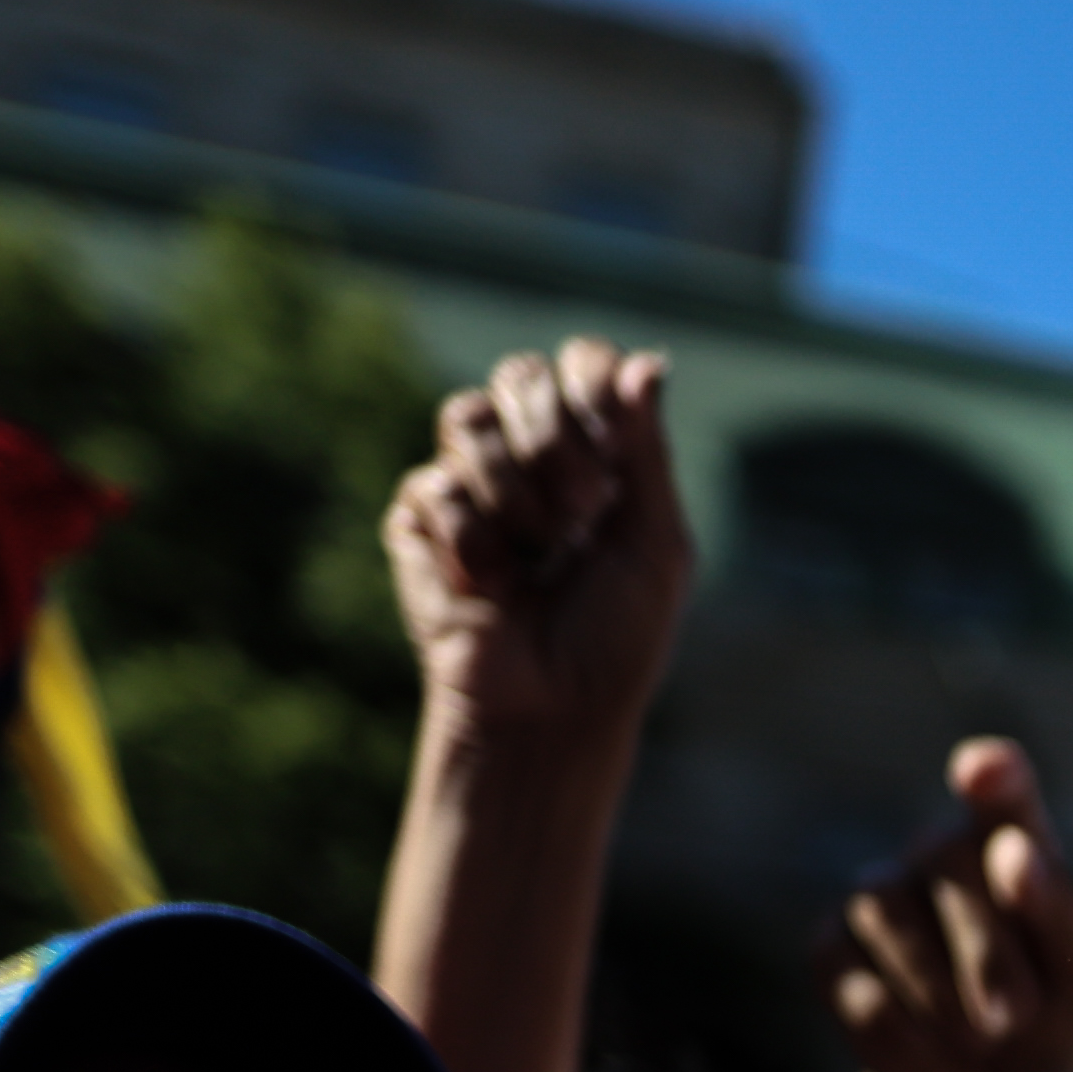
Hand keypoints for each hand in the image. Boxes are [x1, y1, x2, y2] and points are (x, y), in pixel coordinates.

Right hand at [384, 339, 693, 741]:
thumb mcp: (654, 545)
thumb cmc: (615, 640)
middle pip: (519, 373)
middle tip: (584, 511)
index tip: (614, 436)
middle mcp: (528, 457)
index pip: (581, 363)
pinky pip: (434, 486)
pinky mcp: (418, 520)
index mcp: (596, 454)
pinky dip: (474, 543)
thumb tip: (648, 362)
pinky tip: (490, 589)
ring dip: (516, 493)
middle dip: (554, 439)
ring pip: (465, 416)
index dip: (590, 382)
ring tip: (540, 559)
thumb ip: (647, 453)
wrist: (550, 709)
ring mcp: (469, 484)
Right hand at [827, 739, 1072, 1071]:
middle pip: (946, 852)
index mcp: (1012, 845)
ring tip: (982, 1039)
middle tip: (1017, 1017)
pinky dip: (902, 1029)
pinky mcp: (831, 950)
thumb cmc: (1048, 1024)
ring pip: (890, 911)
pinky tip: (928, 1044)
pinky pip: (855, 978)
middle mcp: (938, 855)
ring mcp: (879, 896)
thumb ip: (1059, 912)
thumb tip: (1013, 853)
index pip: (1003, 791)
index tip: (984, 772)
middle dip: (987, 945)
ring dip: (944, 990)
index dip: (993, 778)